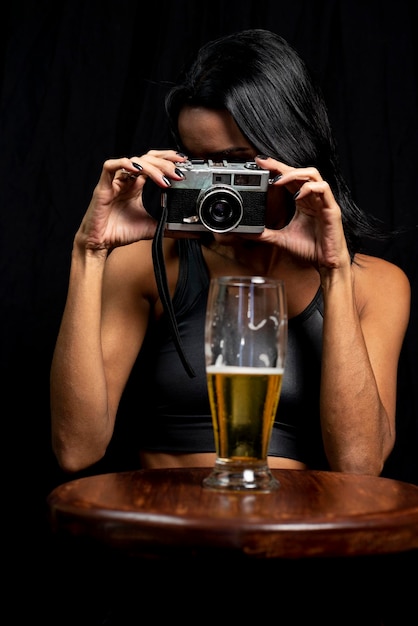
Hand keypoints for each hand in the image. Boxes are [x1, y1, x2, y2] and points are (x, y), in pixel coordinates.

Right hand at [77, 150, 187, 250]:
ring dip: (151, 167)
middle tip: (178, 173)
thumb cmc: (120, 232)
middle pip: (146, 159)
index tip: (183, 163)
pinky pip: (110, 166)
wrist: (100, 244)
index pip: (153, 163)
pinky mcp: (103, 186)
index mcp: (136, 185)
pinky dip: (124, 164)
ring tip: (164, 179)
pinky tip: (138, 170)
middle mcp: (126, 180)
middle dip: (164, 163)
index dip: (167, 159)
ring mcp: (115, 181)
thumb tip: (192, 233)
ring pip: (133, 161)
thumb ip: (169, 227)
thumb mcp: (151, 227)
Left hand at [254, 156, 350, 271]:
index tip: (260, 163)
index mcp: (303, 201)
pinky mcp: (331, 209)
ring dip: (294, 174)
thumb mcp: (281, 239)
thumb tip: (245, 233)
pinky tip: (297, 195)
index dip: (276, 169)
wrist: (325, 263)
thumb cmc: (309, 249)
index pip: (289, 178)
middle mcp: (313, 198)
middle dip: (281, 166)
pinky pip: (323, 189)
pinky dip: (309, 188)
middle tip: (264, 163)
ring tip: (278, 181)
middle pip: (299, 172)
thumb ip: (264, 234)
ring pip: (312, 175)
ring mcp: (323, 201)